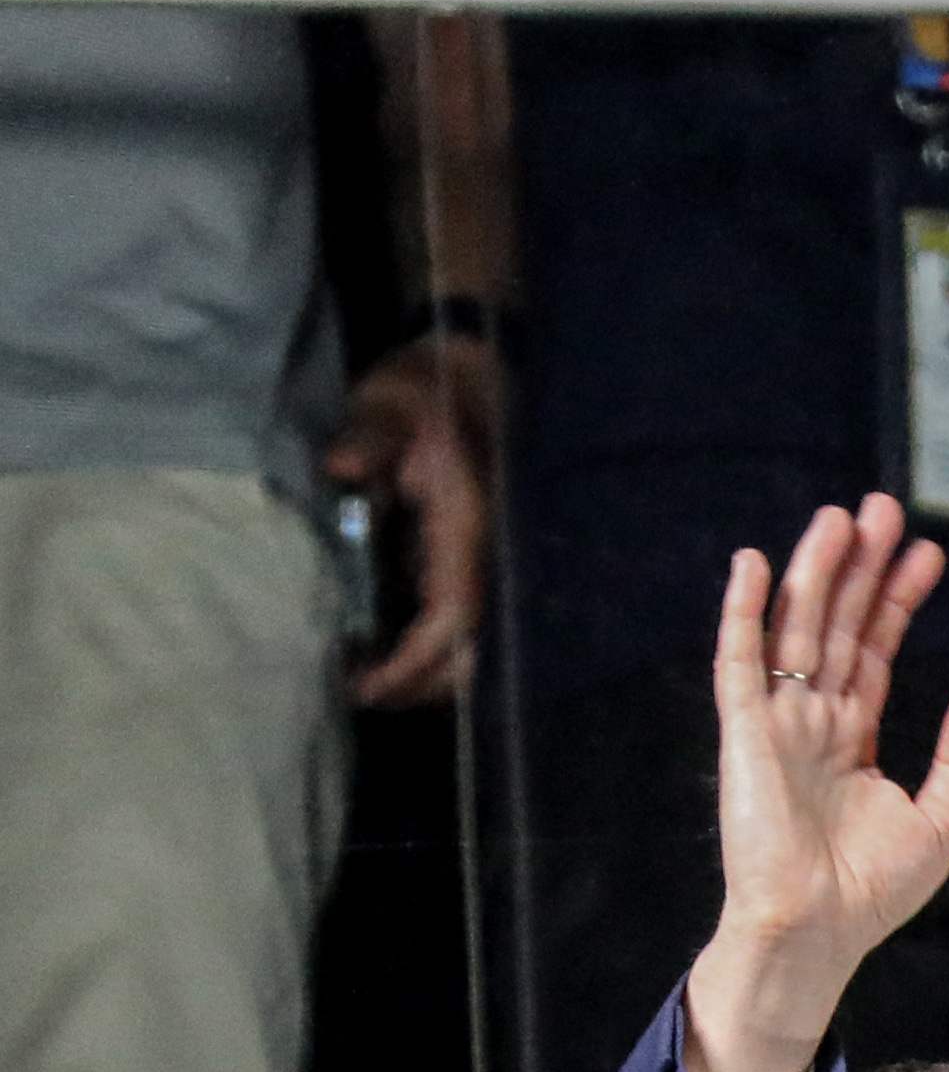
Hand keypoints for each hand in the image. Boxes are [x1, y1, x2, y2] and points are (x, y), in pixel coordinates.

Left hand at [325, 329, 501, 709]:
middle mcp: (483, 556)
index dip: (414, 659)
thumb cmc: (427, 392)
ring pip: (465, 641)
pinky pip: (449, 616)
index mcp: (468, 529)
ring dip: (421, 669)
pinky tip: (377, 644)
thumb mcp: (392, 405)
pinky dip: (419, 643)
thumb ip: (369, 434)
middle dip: (420, 683)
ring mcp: (475, 559)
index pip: (453, 615)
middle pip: (470, 648)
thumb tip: (342, 467)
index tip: (365, 684)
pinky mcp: (459, 556)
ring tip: (364, 679)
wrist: (471, 376)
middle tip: (358, 695)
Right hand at [683, 496, 948, 1071]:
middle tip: (881, 507)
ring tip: (839, 518)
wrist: (817, 933)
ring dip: (814, 572)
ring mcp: (776, 724)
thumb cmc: (871, 892)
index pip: (875, 650)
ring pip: (796, 630)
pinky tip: (754, 564)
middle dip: (858, 567)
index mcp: (852, 738)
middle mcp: (811, 721)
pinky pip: (741, 662)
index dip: (897, 600)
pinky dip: (744, 613)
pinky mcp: (745, 735)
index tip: (927, 552)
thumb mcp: (941, 821)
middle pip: (836, 625)